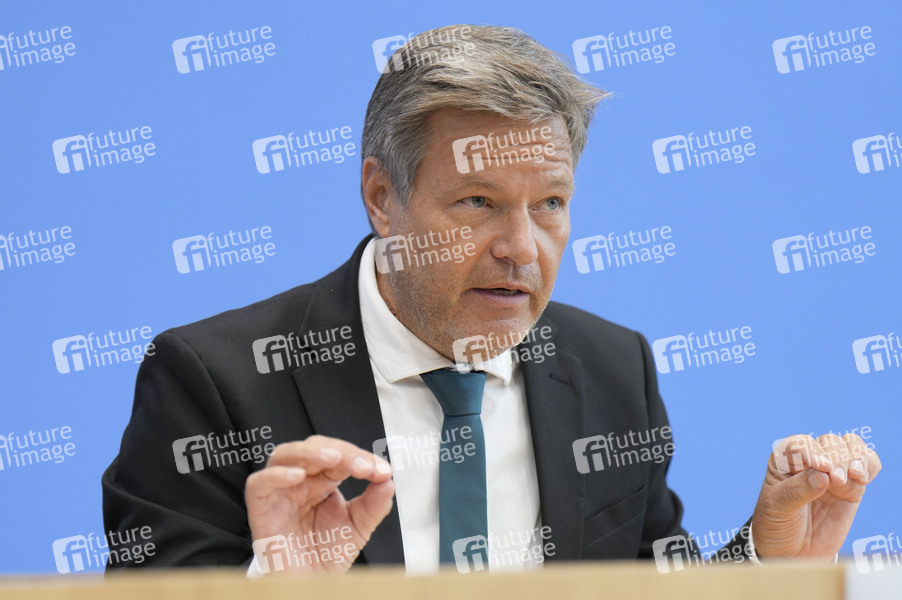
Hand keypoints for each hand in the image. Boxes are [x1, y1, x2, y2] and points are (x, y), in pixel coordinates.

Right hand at [244, 435, 393, 573]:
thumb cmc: (327, 553)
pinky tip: (297, 476)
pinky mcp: (260, 509)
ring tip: (334, 458)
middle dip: (342, 452)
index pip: (340, 455)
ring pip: (284, 455)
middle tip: (364, 467)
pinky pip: (258, 484)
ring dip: (310, 452)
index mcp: (324, 480)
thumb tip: (388, 481)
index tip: (382, 471)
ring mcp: (280, 492)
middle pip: (314, 448)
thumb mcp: (359, 527)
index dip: (361, 457)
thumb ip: (374, 504)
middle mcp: (301, 481)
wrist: (310, 585)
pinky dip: (275, 475)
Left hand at [751, 433, 880, 558]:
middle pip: (829, 442)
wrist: (790, 552)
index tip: (821, 466)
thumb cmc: (776, 524)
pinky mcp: (852, 489)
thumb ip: (798, 490)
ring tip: (854, 475)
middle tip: (835, 480)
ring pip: (851, 447)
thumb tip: (823, 475)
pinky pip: (868, 466)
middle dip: (836, 456)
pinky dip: (870, 466)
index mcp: (785, 459)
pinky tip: (862, 478)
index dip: (812, 451)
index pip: (801, 443)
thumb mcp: (778, 507)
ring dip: (856, 457)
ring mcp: (833, 473)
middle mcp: (810, 461)